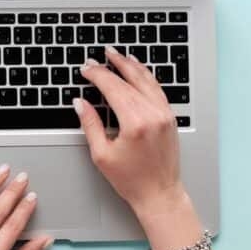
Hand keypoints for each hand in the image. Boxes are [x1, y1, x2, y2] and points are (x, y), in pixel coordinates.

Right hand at [74, 47, 200, 249]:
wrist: (159, 194)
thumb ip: (90, 124)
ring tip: (119, 55)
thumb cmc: (131, 180)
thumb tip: (80, 103)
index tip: (86, 69)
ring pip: (147, 80)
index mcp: (135, 123)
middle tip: (99, 57)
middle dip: (112, 66)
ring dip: (132, 65)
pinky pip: (157, 90)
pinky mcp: (170, 118)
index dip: (97, 75)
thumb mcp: (102, 154)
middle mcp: (152, 114)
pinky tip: (139, 71)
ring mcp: (164, 114)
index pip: (113, 88)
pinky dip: (147, 77)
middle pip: (129, 80)